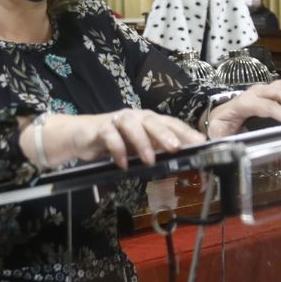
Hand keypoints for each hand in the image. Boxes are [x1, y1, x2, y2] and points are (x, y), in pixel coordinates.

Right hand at [32, 109, 204, 170]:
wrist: (81, 136)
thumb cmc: (114, 141)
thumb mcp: (138, 147)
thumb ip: (157, 149)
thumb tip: (183, 157)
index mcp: (147, 120)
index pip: (170, 122)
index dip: (184, 131)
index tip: (199, 143)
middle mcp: (135, 116)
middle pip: (153, 120)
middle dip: (166, 133)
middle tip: (176, 147)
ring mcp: (117, 120)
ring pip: (132, 126)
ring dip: (142, 142)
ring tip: (150, 160)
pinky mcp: (100, 128)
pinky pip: (110, 137)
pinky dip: (118, 150)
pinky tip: (123, 164)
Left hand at [204, 75, 280, 137]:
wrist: (218, 116)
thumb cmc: (220, 125)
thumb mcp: (217, 133)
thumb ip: (222, 138)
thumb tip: (230, 145)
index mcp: (243, 103)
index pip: (267, 106)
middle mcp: (254, 92)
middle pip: (278, 93)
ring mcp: (262, 89)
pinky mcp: (268, 91)